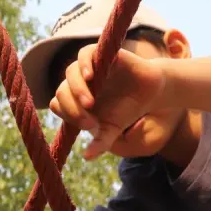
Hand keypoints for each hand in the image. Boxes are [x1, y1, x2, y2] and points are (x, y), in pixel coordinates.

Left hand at [49, 43, 167, 159]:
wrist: (152, 93)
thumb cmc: (128, 110)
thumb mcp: (112, 130)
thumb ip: (100, 142)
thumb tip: (86, 157)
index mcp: (76, 99)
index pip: (58, 104)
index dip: (67, 115)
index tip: (88, 126)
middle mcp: (79, 82)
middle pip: (61, 91)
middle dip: (72, 108)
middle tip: (90, 122)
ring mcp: (90, 67)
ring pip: (70, 72)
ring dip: (76, 89)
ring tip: (89, 104)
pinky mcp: (102, 54)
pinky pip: (85, 54)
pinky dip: (84, 64)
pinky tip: (89, 77)